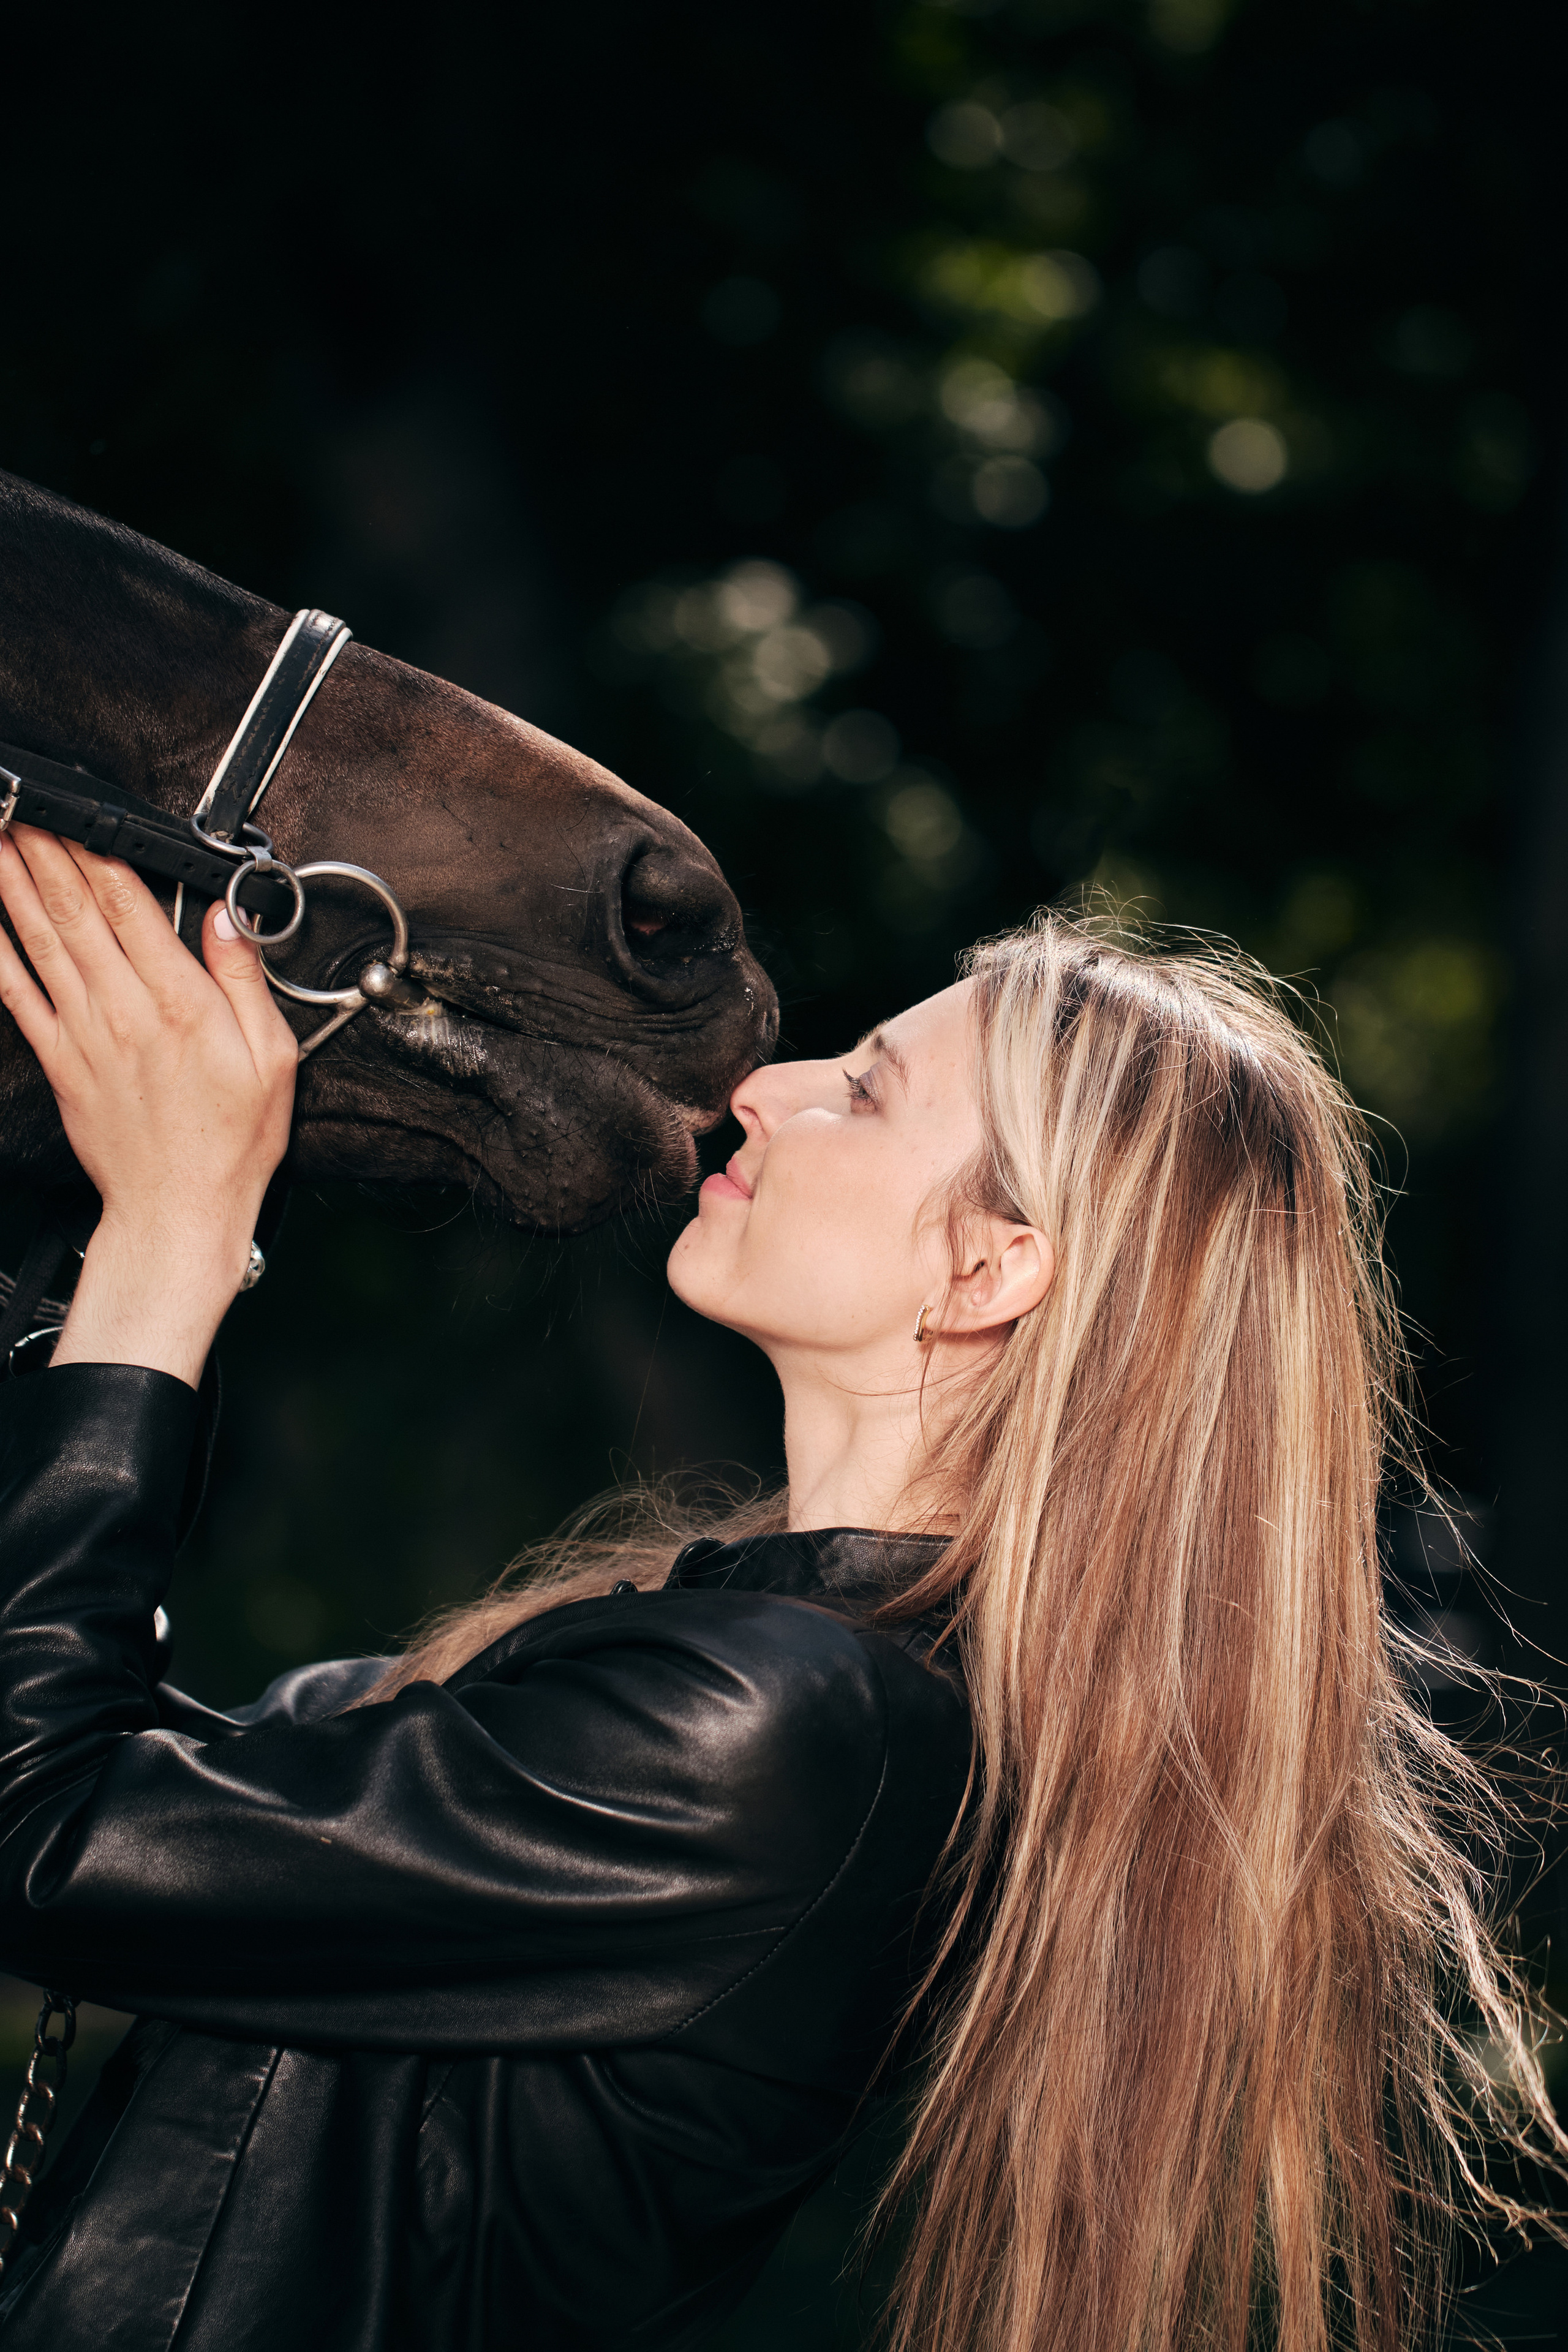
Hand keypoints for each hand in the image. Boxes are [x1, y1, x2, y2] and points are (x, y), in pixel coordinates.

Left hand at [0, 823, 298, 1386]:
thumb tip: (229, 918)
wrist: (177, 1211)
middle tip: (21, 805)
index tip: (79, 813)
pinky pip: (15, 993)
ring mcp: (83, 1034)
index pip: (129, 907)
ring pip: (38, 940)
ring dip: (14, 882)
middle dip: (44, 849)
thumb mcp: (271, 1058)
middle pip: (74, 911)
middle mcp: (123, 1011)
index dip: (98, 852)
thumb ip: (245, 980)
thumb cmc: (229, 1142)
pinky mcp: (59, 1058)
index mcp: (179, 1004)